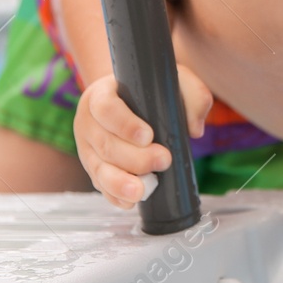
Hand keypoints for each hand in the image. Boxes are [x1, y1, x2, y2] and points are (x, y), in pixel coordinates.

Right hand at [74, 63, 211, 208]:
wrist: (128, 97)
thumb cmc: (150, 90)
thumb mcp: (172, 82)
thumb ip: (192, 94)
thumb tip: (194, 129)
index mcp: (101, 95)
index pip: (106, 109)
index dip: (125, 125)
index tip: (148, 136)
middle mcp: (88, 122)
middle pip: (105, 144)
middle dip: (134, 158)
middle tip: (163, 160)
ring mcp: (87, 148)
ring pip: (99, 169)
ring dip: (120, 183)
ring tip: (141, 192)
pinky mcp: (93, 167)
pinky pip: (100, 185)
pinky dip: (115, 195)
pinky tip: (131, 201)